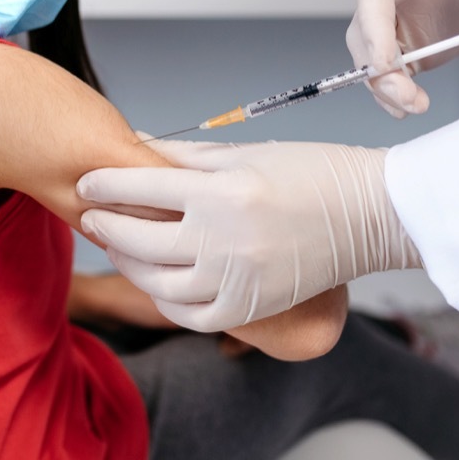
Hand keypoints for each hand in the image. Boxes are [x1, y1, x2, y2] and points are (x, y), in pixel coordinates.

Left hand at [76, 139, 420, 332]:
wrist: (372, 213)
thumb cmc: (314, 172)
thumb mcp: (245, 152)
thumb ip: (184, 156)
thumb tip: (135, 144)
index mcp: (224, 192)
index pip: (142, 188)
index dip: (104, 185)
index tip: (86, 183)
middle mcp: (226, 239)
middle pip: (141, 240)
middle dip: (107, 226)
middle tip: (93, 216)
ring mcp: (238, 279)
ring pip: (159, 284)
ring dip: (129, 265)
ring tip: (119, 248)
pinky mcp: (252, 307)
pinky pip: (191, 315)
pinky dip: (165, 301)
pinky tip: (155, 282)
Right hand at [347, 0, 458, 116]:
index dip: (373, 29)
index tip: (386, 62)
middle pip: (364, 32)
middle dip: (378, 67)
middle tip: (405, 94)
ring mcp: (401, 20)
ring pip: (373, 57)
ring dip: (386, 86)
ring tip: (415, 104)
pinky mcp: (414, 44)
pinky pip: (394, 72)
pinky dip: (398, 92)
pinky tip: (412, 105)